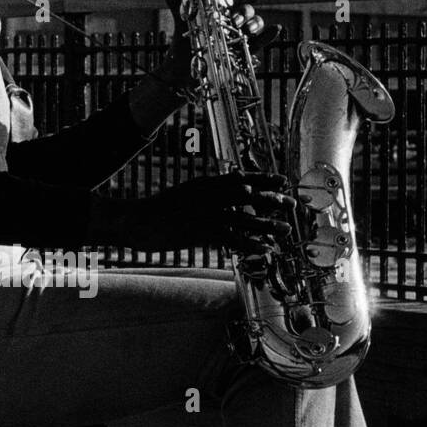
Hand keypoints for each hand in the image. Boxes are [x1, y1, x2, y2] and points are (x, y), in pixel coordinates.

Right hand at [127, 169, 295, 252]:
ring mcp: (205, 212)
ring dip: (267, 224)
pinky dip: (250, 243)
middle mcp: (208, 194)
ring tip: (285, 229)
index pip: (240, 177)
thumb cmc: (155, 211)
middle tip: (292, 204)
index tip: (282, 179)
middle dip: (272, 199)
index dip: (263, 177)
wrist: (134, 219)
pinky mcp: (200, 231)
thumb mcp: (181, 196)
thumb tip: (218, 200)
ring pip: (244, 217)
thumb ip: (202, 196)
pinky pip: (231, 238)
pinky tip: (263, 249)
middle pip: (247, 194)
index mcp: (204, 183)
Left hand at [155, 0, 281, 89]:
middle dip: (245, 11)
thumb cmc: (183, 41)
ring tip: (246, 29)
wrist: (182, 70)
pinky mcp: (242, 52)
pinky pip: (259, 43)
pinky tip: (275, 29)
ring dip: (255, 23)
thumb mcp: (181, 19)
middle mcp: (233, 21)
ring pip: (255, 24)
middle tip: (234, 20)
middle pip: (247, 10)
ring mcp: (239, 36)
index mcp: (221, 10)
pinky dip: (269, 35)